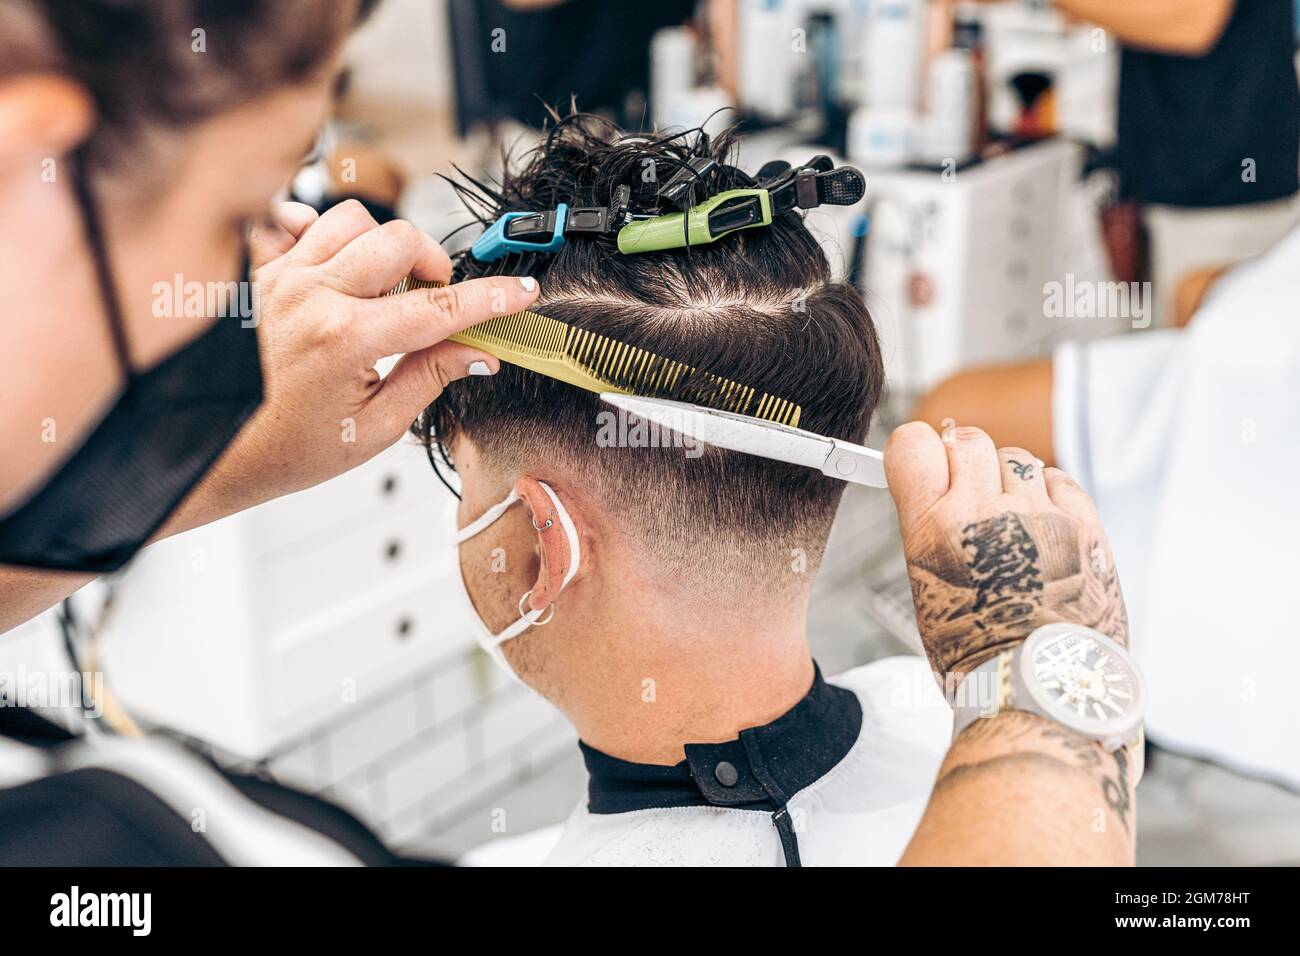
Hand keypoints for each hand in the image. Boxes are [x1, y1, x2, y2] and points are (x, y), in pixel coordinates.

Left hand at [171, 200, 539, 529]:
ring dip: (382, 247)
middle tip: (436, 299)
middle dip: (433, 265)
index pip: (439, 306)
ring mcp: (281, 278)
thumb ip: (430, 377)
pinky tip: (338, 266)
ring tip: (385, 288)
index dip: (490, 298)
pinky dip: (323, 232)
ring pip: (353, 220)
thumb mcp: (376, 428)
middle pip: (399, 240)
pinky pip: (296, 220)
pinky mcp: (260, 272)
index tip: (520, 293)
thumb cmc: (289, 447)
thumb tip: (481, 352)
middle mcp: (311, 296)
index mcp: (345, 339)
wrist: (217, 451)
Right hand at [884, 422, 1128, 683]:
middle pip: (969, 441)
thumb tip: (935, 495)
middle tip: (969, 490)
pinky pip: (1063, 481)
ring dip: (1009, 478)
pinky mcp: (1086, 530)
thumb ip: (930, 531)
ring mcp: (1041, 517)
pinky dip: (1050, 492)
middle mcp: (986, 513)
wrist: (1043, 693)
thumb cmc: (979, 657)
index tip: (925, 462)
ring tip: (1009, 519)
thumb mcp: (925, 591)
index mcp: (933, 530)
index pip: (913, 444)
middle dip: (965, 459)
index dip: (918, 450)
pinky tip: (1042, 523)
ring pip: (1018, 458)